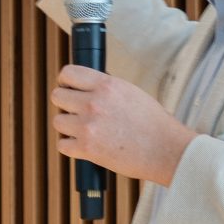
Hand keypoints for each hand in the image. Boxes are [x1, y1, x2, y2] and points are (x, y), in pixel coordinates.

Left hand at [50, 65, 196, 186]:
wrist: (166, 150)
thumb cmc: (154, 124)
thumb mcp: (131, 92)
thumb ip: (106, 88)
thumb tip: (87, 87)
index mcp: (106, 85)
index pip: (68, 73)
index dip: (65, 81)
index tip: (68, 87)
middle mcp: (93, 103)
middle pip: (57, 96)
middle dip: (65, 104)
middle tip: (76, 111)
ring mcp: (88, 126)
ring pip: (58, 121)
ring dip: (68, 126)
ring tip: (83, 130)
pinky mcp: (87, 149)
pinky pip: (62, 145)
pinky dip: (71, 147)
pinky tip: (83, 145)